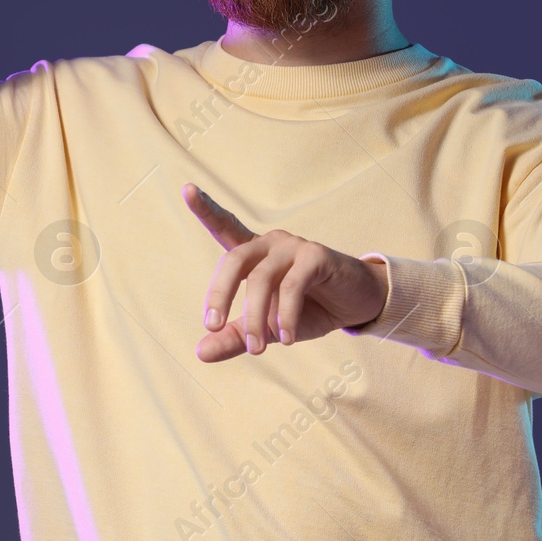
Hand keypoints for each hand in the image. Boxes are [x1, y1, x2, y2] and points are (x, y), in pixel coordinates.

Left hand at [182, 182, 388, 362]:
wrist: (355, 306)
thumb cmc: (308, 310)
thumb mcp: (267, 328)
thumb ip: (235, 337)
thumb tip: (200, 351)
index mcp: (254, 253)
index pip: (225, 226)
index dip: (205, 209)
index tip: (186, 189)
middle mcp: (270, 243)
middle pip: (233, 260)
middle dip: (219, 294)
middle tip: (212, 326)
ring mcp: (294, 246)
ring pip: (261, 279)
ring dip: (255, 318)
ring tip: (257, 349)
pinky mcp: (316, 256)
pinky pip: (292, 286)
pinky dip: (286, 315)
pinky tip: (288, 337)